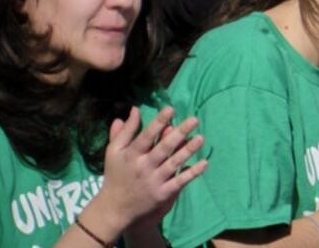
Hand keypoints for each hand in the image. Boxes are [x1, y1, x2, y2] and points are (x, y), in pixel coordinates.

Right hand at [89, 107, 205, 229]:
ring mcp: (153, 181)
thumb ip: (124, 132)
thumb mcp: (113, 153)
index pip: (146, 136)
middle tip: (194, 119)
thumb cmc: (116, 175)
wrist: (114, 209)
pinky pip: (179, 182)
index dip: (158, 122)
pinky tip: (204, 163)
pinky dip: (192, 173)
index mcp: (130, 155)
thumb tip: (135, 109)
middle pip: (163, 148)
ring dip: (188, 151)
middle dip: (179, 133)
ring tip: (201, 138)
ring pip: (173, 163)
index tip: (171, 109)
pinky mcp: (162, 194)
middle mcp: (143, 167)